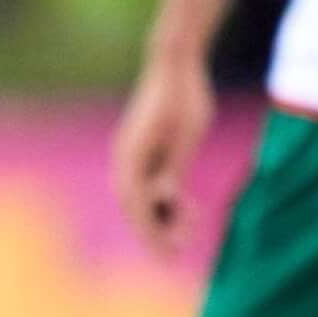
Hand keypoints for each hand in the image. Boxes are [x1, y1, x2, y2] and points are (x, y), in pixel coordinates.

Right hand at [112, 51, 216, 256]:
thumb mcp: (186, 135)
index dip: (152, 232)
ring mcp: (132, 155)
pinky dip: (164, 199)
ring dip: (162, 214)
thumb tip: (164, 198)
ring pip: (141, 198)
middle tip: (182, 248)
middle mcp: (125, 159)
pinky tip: (185, 206)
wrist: (174, 63)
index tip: (170, 253)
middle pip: (135, 206)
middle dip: (157, 230)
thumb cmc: (184, 97)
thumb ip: (174, 167)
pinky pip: (148, 185)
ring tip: (192, 223)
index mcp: (131, 156)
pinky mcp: (143, 151)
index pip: (136, 205)